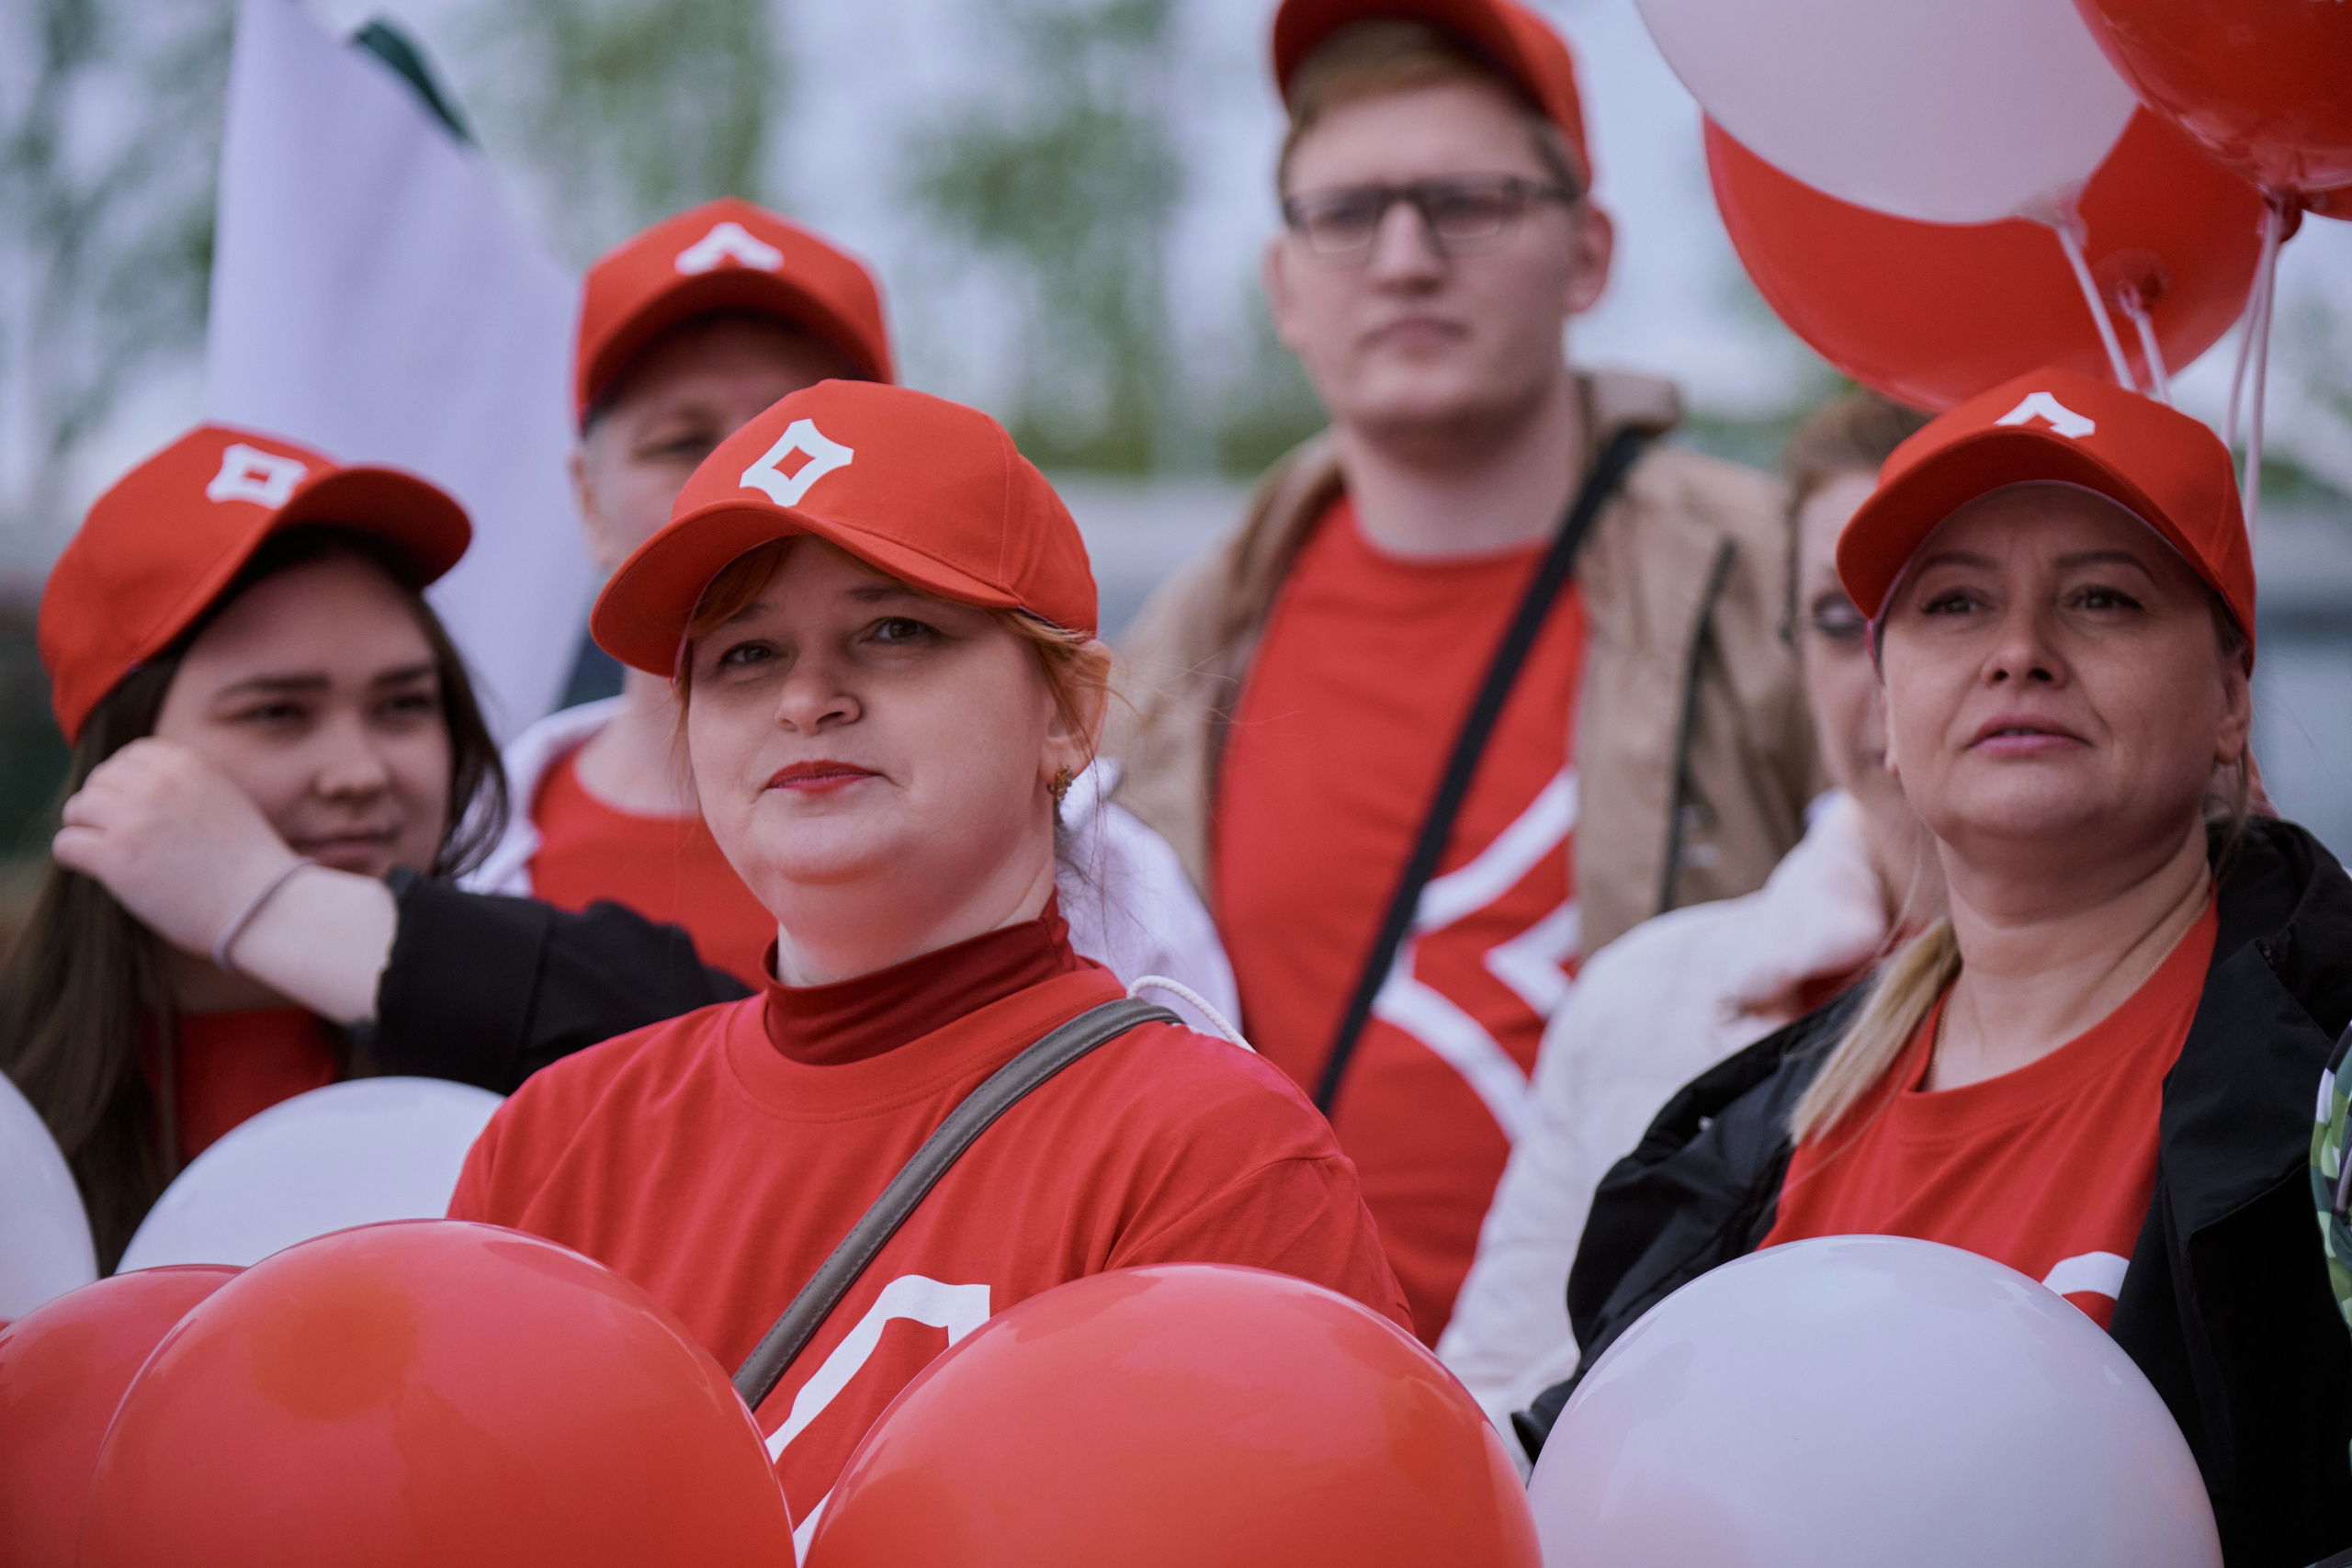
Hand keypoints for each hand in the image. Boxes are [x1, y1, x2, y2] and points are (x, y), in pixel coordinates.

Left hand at [53, 739, 300, 958]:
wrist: (263, 906)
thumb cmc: (247, 862)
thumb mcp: (223, 798)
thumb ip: (182, 783)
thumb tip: (131, 784)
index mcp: (186, 763)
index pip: (128, 756)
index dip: (124, 782)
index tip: (132, 808)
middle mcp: (157, 783)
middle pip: (98, 781)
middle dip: (102, 806)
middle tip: (118, 835)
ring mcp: (134, 819)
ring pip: (77, 810)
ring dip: (86, 830)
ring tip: (109, 852)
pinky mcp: (116, 858)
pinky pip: (67, 845)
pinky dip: (75, 857)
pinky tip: (99, 870)